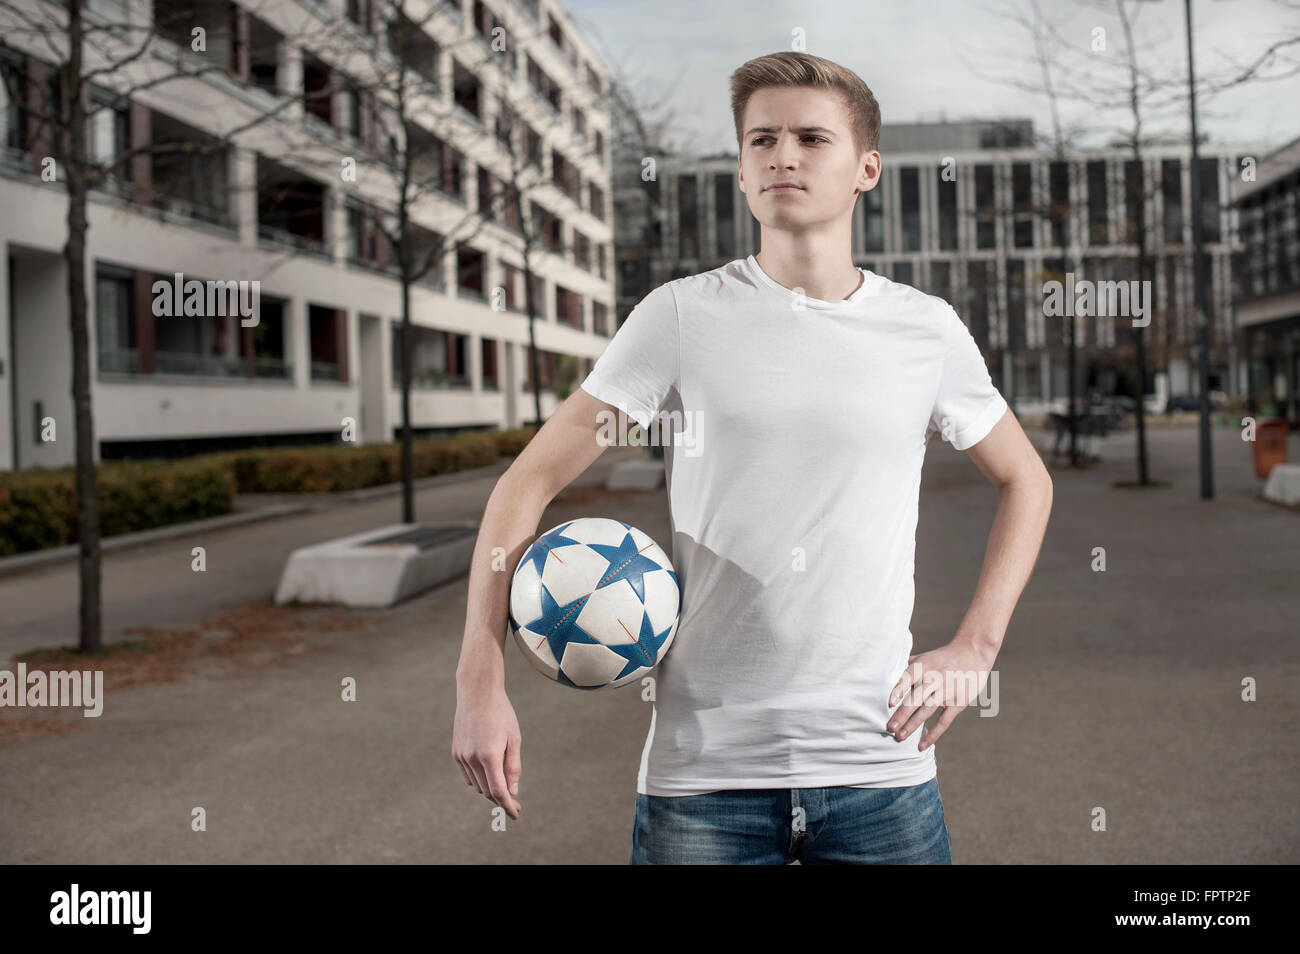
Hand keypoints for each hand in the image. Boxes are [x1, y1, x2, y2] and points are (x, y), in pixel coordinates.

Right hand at [452, 679, 522, 819]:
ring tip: (503, 783)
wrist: (477, 693)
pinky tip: (488, 773)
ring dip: (489, 789)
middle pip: (487, 791)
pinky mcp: (455, 752)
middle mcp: (472, 758)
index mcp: (489, 755)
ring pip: (477, 785)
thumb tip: (512, 791)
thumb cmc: (501, 713)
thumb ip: (513, 767)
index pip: (499, 791)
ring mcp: (461, 756)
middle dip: (501, 799)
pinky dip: (479, 779)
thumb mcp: (514, 738)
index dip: (508, 805)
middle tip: (515, 801)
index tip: (515, 814)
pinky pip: (468, 775)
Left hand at [886, 638, 997, 751]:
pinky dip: (933, 734)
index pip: (907, 679)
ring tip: (899, 736)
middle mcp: (934, 679)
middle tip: (889, 728)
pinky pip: (944, 721)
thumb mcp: (925, 657)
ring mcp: (946, 691)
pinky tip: (922, 744)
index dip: (898, 691)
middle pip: (915, 699)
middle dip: (901, 714)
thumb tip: (886, 675)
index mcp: (923, 667)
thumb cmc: (944, 656)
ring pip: (927, 710)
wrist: (973, 652)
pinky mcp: (958, 702)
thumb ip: (907, 666)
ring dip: (912, 724)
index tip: (889, 703)